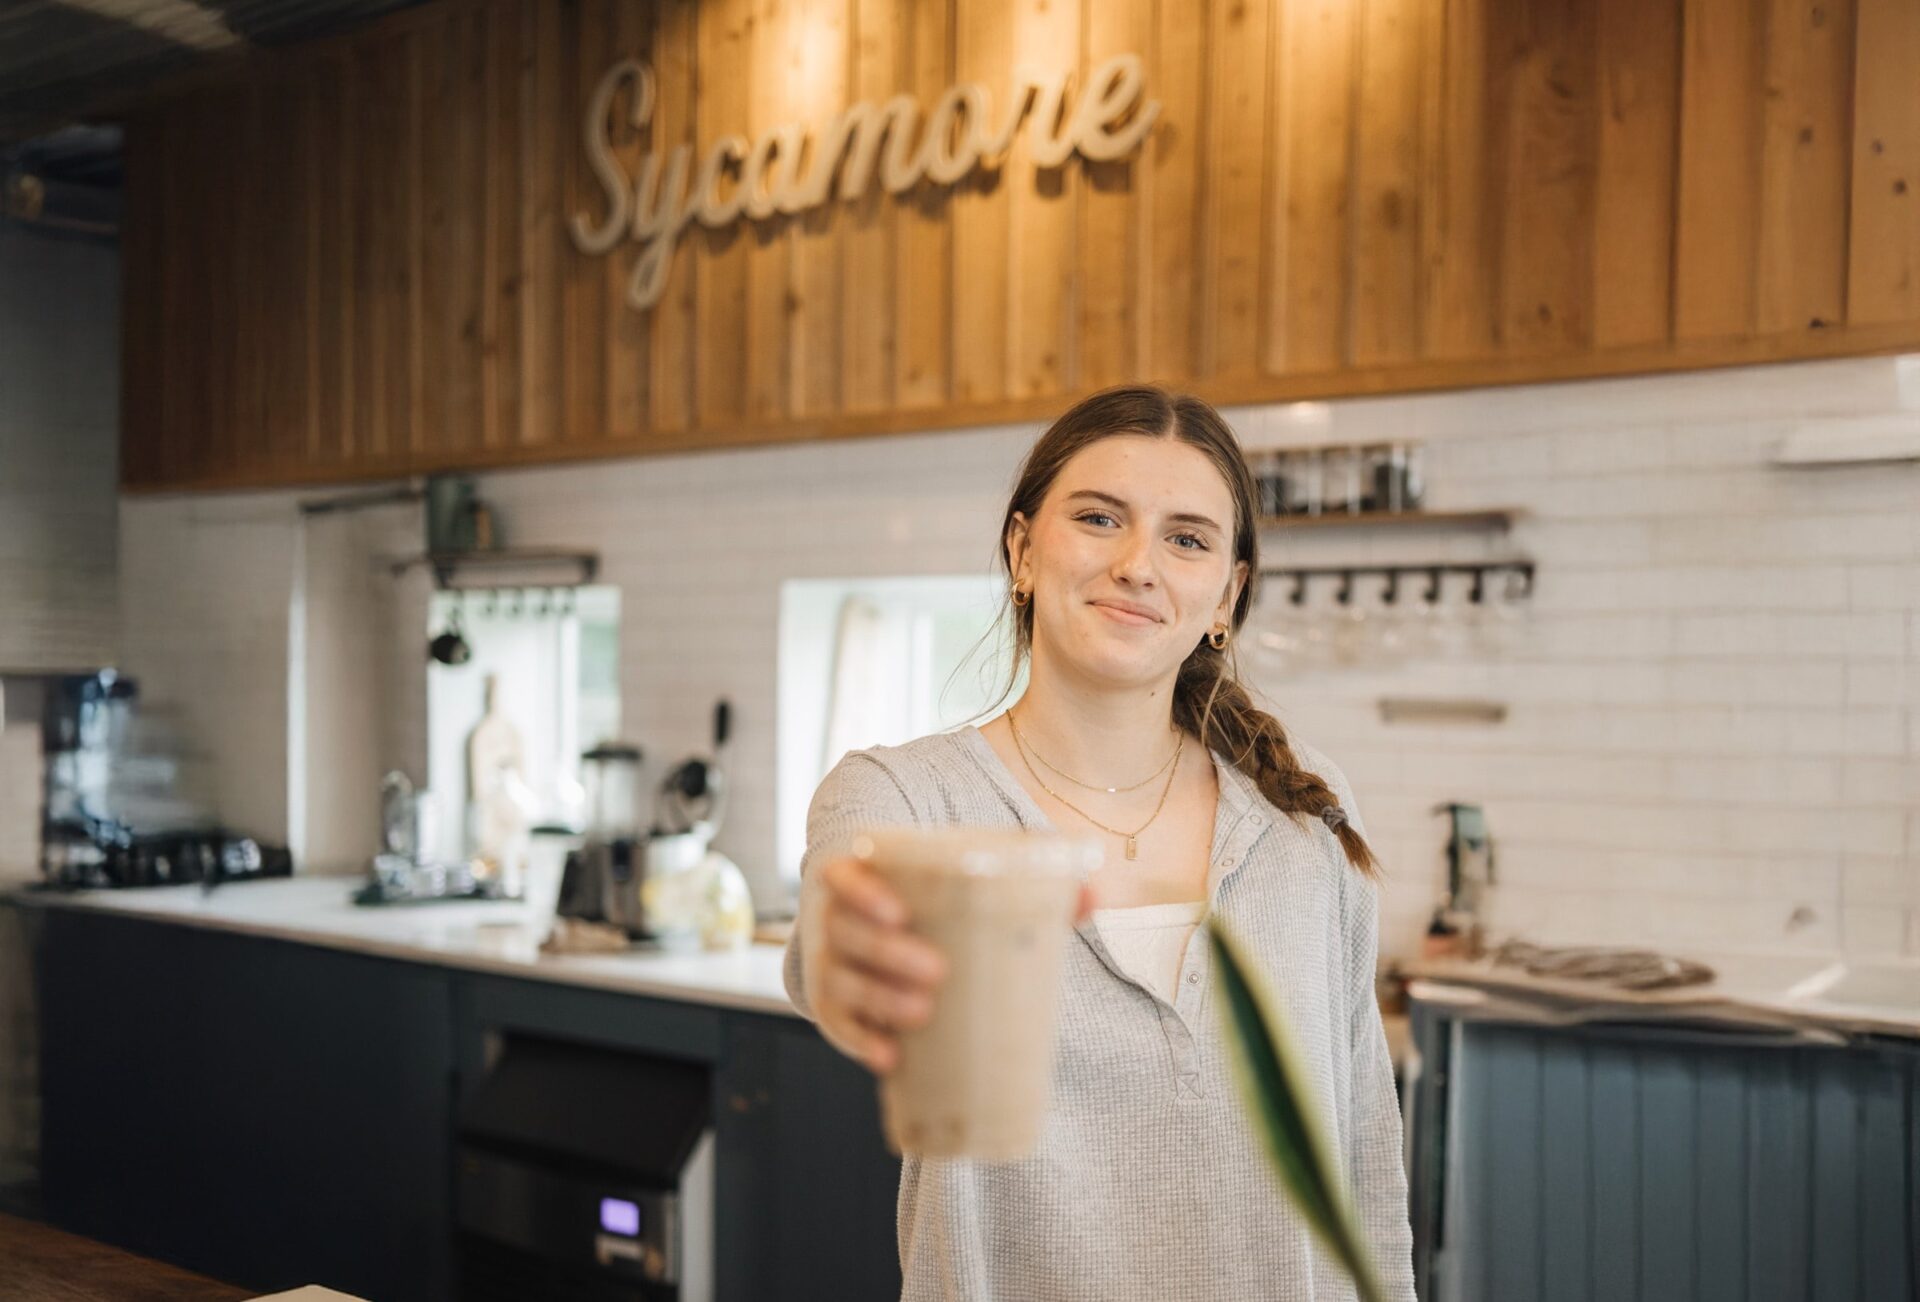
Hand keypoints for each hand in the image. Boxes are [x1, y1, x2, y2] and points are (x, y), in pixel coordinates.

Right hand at [809, 854, 1096, 1075]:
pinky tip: (889, 1058)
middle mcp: (837, 922)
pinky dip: (860, 1042)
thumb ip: (1032, 888)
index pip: (842, 875)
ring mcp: (833, 968)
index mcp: (865, 880)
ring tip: (921, 1012)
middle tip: (936, 970)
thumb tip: (1094, 895)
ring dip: (876, 999)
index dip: (861, 891)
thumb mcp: (974, 889)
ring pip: (840, 983)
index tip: (899, 913)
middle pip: (845, 934)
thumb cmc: (939, 908)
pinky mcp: (838, 1011)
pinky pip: (838, 1028)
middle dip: (885, 954)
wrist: (894, 939)